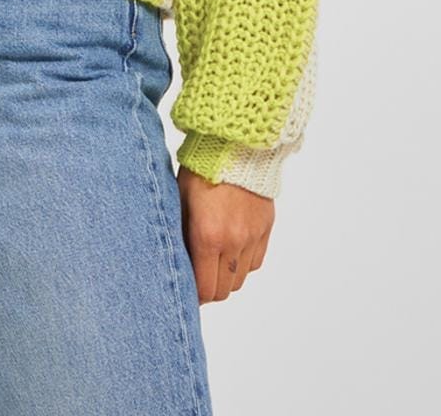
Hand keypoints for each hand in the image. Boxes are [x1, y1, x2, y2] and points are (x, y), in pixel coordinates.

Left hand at [177, 165, 273, 302]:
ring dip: (225, 277)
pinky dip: (242, 263)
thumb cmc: (201, 168)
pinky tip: (230, 248)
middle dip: (208, 289)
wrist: (236, 144)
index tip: (185, 291)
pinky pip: (255, 262)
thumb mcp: (179, 199)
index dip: (194, 296)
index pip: (204, 289)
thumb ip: (179, 234)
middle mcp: (233, 241)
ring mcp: (253, 236)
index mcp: (207, 236)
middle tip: (196, 278)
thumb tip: (174, 260)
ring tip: (212, 262)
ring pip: (240, 279)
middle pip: (223, 290)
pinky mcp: (266, 228)